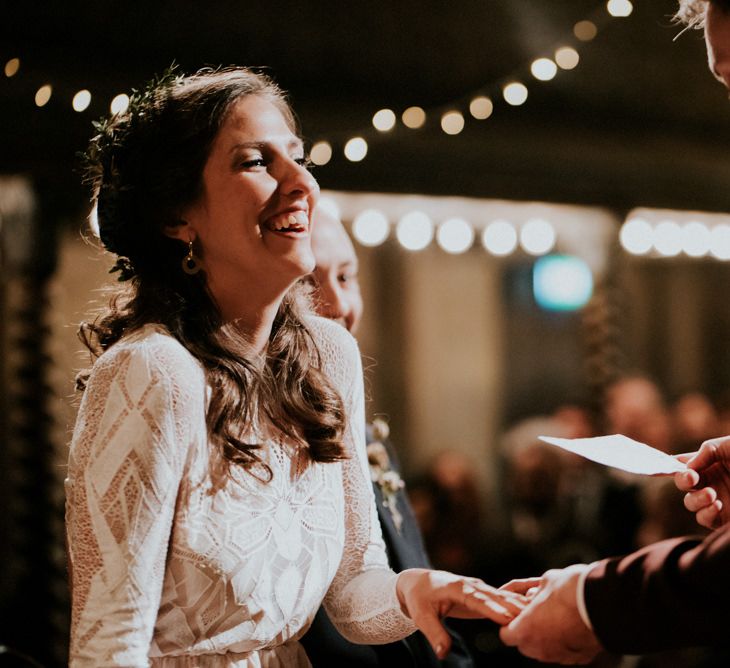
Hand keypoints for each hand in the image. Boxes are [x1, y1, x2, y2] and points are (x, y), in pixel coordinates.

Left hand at [396, 568, 526, 659]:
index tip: (508, 618)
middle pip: (494, 596)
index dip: (492, 608)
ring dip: (518, 604)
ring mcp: (478, 588)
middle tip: (531, 616)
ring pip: (501, 596)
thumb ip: (435, 634)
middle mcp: (470, 585)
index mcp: (456, 588)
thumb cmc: (419, 599)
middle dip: (512, 605)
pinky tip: (530, 610)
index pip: (477, 599)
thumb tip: (443, 654)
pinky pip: (501, 599)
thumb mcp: (421, 617)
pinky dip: (515, 604)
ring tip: (537, 612)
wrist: (418, 582)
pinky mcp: (482, 595)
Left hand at [499, 565, 602, 664]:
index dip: (510, 623)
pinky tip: (574, 626)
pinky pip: (565, 652)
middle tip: (537, 614)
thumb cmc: (570, 589)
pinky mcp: (580, 658)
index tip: (518, 613)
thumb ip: (535, 593)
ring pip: (545, 650)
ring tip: (558, 618)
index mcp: (526, 630)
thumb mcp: (545, 581)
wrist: (604, 603)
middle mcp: (540, 648)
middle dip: (528, 631)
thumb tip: (533, 595)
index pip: (506, 635)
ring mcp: (560, 656)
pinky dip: (566, 642)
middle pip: (525, 645)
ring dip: (547, 637)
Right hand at [675, 436, 729, 528]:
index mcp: (708, 463)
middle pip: (683, 486)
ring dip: (695, 499)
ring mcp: (717, 500)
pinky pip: (705, 519)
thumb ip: (704, 452)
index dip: (669, 466)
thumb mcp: (727, 445)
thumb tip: (686, 468)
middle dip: (683, 481)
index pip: (681, 464)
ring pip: (690, 504)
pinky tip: (718, 505)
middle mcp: (710, 482)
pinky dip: (706, 513)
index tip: (666, 466)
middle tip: (693, 478)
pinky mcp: (725, 518)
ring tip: (712, 494)